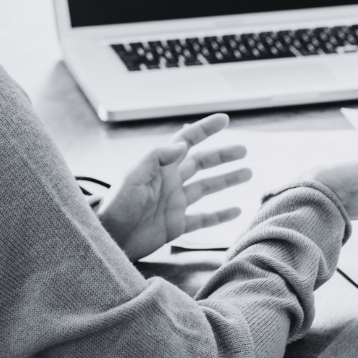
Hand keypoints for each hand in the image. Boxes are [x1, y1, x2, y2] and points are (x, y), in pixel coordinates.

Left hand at [97, 114, 252, 259]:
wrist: (109, 237)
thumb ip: (157, 157)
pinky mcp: (176, 225)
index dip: (205, 129)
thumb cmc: (117, 205)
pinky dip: (220, 215)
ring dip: (227, 180)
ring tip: (248, 173)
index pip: (187, 141)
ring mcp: (175, 203)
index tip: (224, 120)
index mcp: (161, 166)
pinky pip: (203, 218)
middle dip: (223, 156)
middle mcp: (171, 182)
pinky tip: (236, 210)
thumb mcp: (134, 176)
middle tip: (244, 150)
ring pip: (207, 187)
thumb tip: (183, 144)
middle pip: (202, 163)